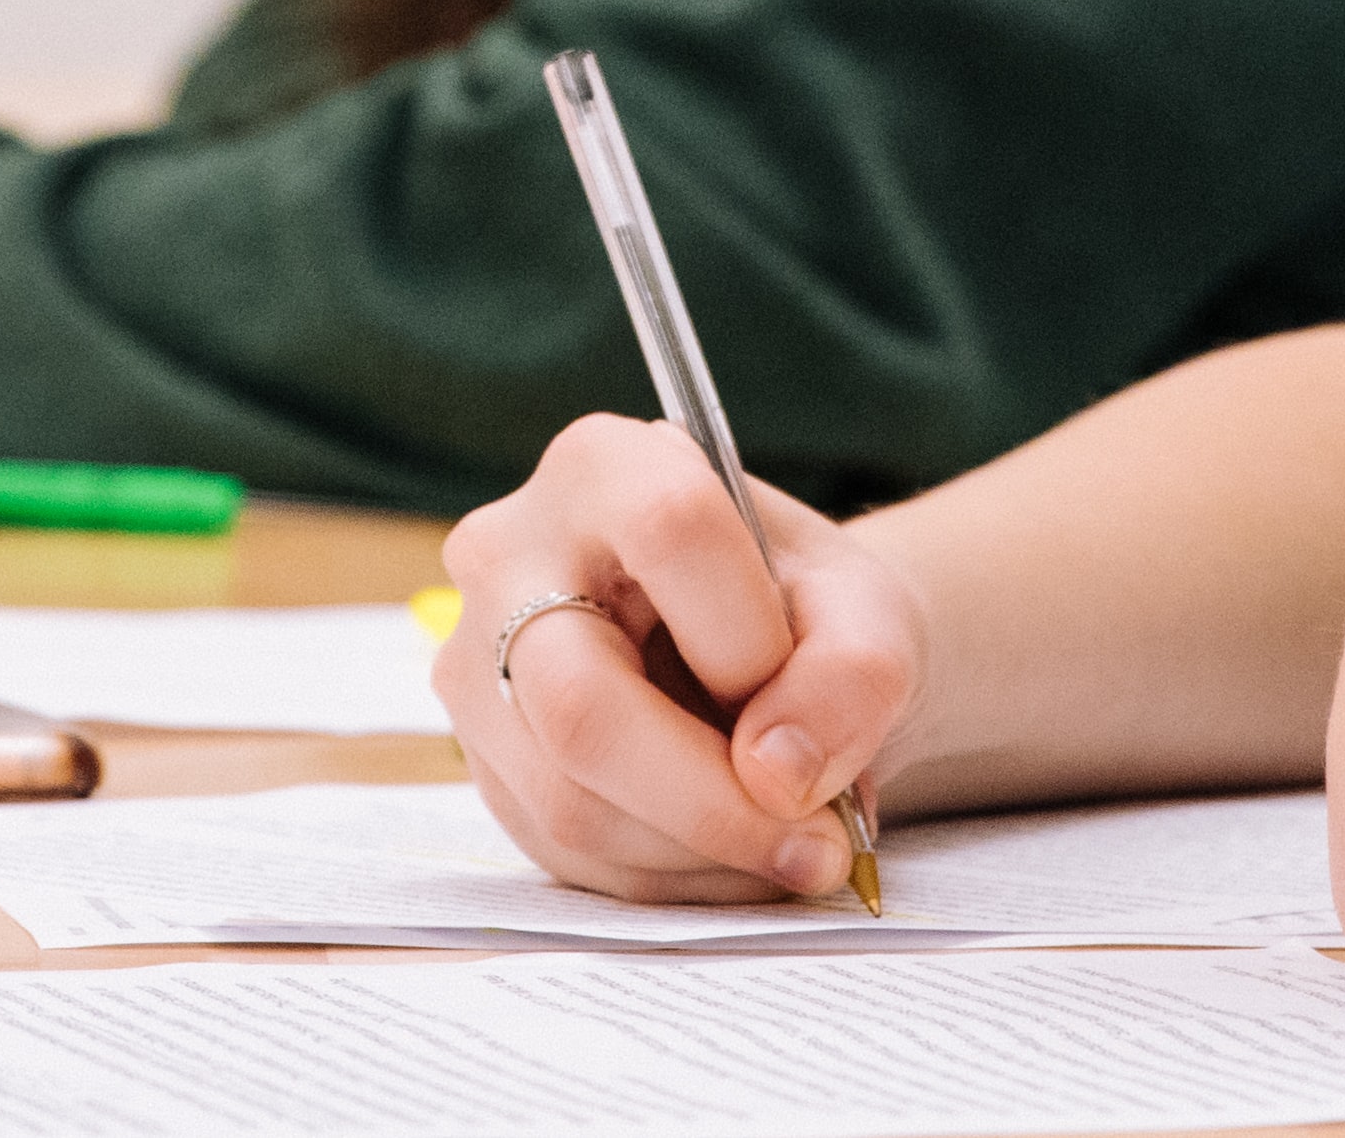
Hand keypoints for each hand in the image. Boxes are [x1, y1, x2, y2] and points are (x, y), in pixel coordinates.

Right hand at [437, 414, 921, 902]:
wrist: (764, 662)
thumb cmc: (807, 615)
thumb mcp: (868, 616)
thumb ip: (854, 675)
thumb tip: (775, 776)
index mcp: (603, 466)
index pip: (668, 532)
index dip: (751, 639)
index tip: (807, 694)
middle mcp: (506, 554)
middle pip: (581, 704)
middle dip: (716, 803)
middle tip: (818, 846)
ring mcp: (476, 669)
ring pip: (573, 801)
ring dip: (708, 854)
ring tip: (792, 843)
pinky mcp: (488, 767)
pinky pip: (571, 857)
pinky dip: (675, 879)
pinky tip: (734, 853)